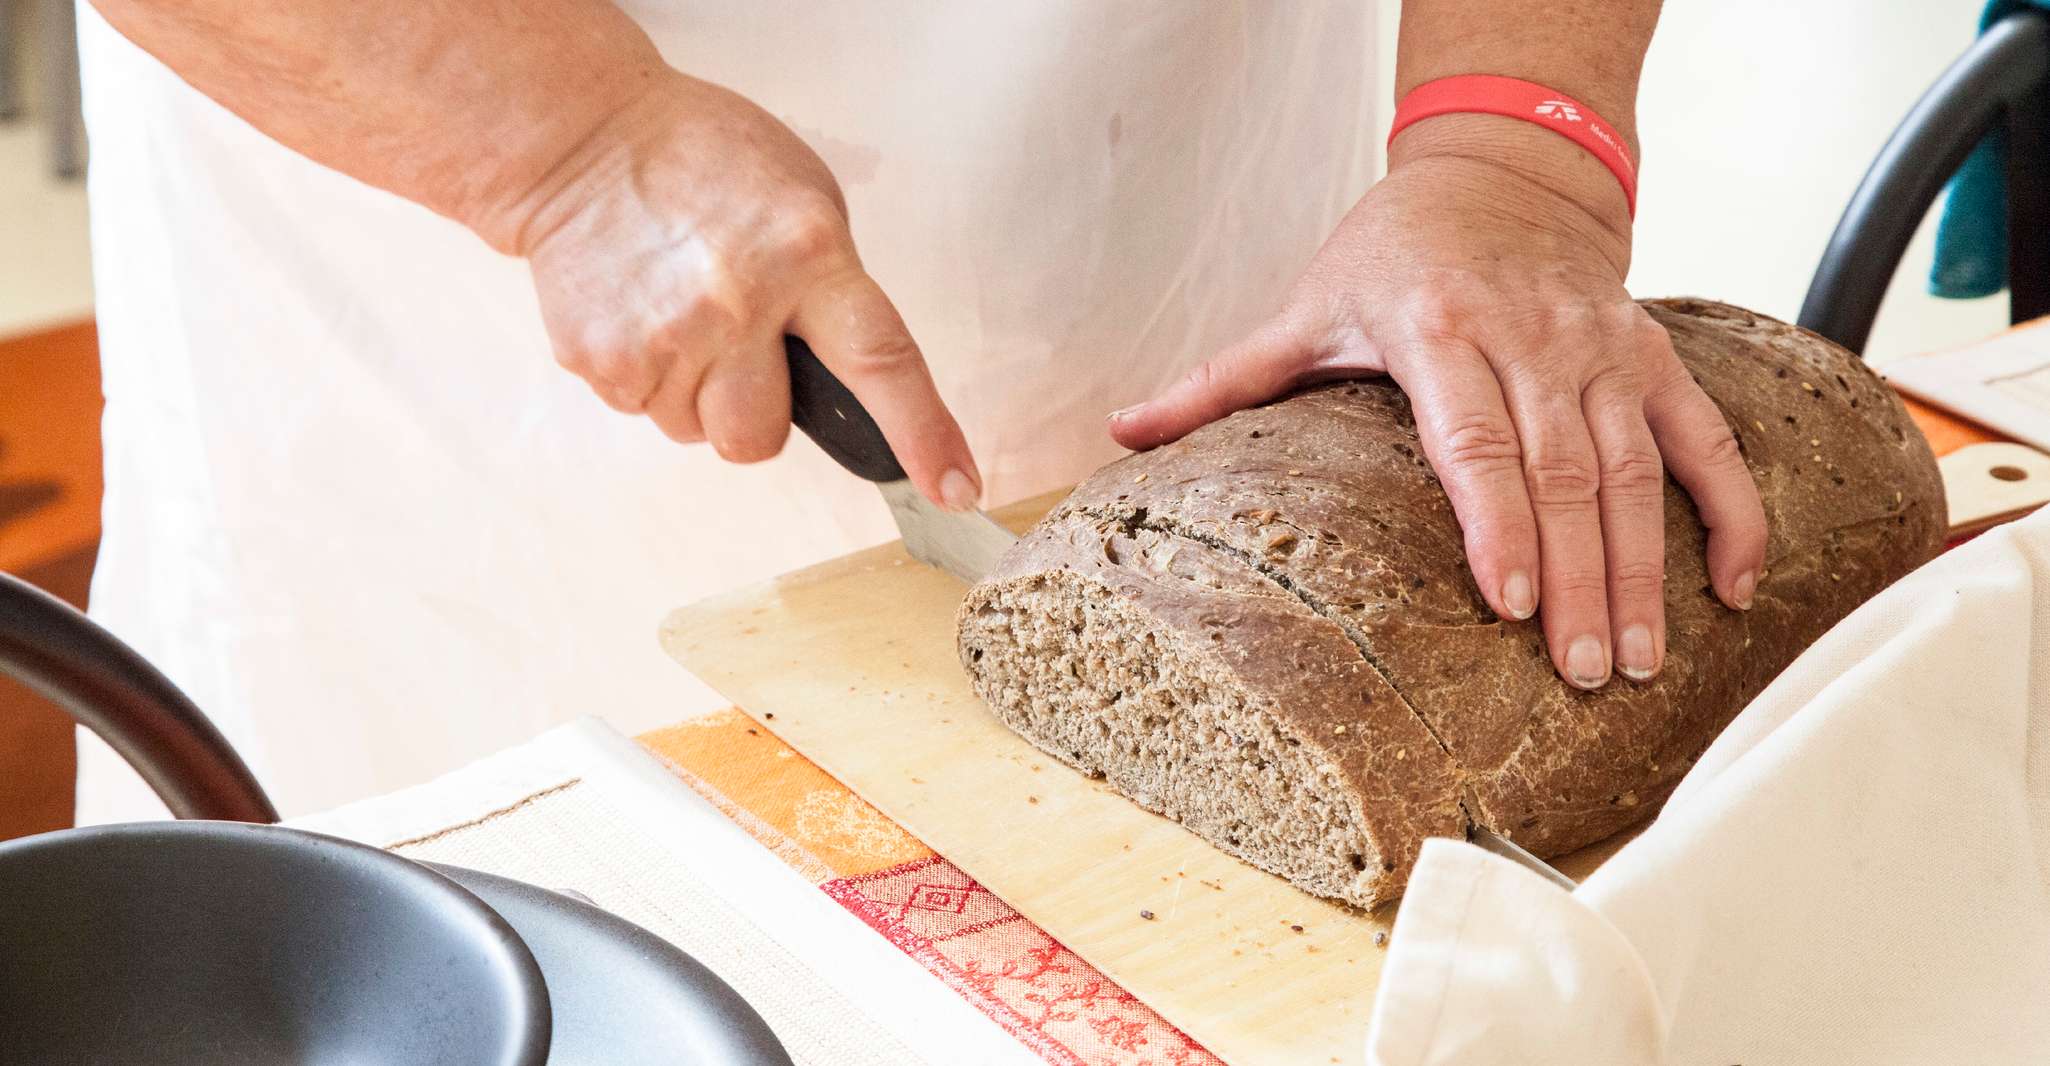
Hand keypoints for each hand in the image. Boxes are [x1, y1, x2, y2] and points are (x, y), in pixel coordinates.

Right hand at [483, 72, 981, 509]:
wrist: (580, 141)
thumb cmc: (703, 162)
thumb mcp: (807, 200)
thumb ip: (834, 289)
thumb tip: (856, 379)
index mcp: (807, 253)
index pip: (882, 360)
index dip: (923, 434)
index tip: (955, 487)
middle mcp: (736, 302)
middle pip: (759, 438)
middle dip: (756, 412)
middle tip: (738, 348)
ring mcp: (662, 335)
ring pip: (699, 432)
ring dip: (697, 392)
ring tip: (681, 314)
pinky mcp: (598, 357)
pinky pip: (643, 412)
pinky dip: (648, 377)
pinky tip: (643, 313)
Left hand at [1108, 117, 1766, 688]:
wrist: (1499, 174)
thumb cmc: (1391, 254)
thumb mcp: (1304, 308)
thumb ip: (1222, 381)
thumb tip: (1119, 434)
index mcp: (1440, 330)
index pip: (1476, 441)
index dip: (1497, 524)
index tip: (1512, 605)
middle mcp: (1533, 340)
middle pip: (1563, 473)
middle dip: (1577, 580)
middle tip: (1583, 674)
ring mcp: (1602, 349)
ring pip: (1635, 470)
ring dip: (1643, 571)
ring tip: (1639, 661)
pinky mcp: (1651, 357)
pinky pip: (1703, 439)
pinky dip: (1730, 512)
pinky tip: (1731, 590)